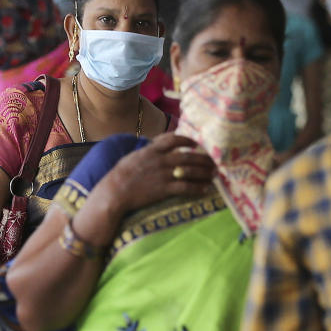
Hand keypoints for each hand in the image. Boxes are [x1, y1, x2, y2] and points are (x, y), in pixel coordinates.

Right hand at [76, 134, 215, 244]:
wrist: (115, 192)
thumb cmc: (121, 174)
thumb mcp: (134, 156)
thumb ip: (149, 150)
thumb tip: (156, 145)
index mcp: (152, 150)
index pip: (174, 139)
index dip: (188, 140)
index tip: (197, 144)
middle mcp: (161, 160)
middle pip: (188, 156)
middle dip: (204, 159)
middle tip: (215, 162)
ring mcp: (164, 174)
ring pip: (190, 171)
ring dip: (205, 173)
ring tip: (214, 175)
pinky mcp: (164, 189)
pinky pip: (186, 187)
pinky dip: (197, 188)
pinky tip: (205, 189)